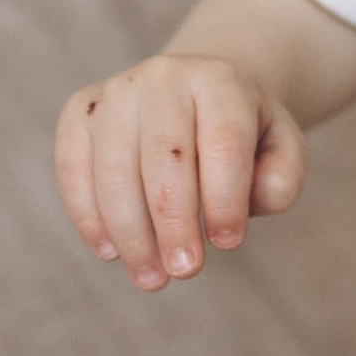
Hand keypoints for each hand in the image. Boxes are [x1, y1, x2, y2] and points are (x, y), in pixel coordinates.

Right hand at [54, 51, 307, 289]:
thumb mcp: (282, 150)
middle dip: (173, 224)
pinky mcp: (79, 112)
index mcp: (220, 81)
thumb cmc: (244, 136)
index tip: (227, 244)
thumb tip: (238, 210)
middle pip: (165, 157)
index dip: (224, 199)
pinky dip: (88, 217)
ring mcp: (116, 92)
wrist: (198, 94)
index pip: (223, 142)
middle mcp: (164, 77)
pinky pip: (73, 168)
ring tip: (151, 277)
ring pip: (114, 169)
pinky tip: (110, 252)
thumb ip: (279, 181)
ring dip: (131, 233)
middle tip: (185, 272)